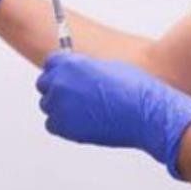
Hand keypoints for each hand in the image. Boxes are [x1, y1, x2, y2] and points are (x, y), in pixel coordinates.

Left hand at [36, 51, 190, 179]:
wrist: (146, 114)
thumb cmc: (135, 90)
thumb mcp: (107, 67)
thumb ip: (85, 68)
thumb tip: (77, 74)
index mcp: (72, 63)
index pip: (51, 62)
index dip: (59, 69)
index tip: (66, 75)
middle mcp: (61, 82)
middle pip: (44, 83)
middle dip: (56, 87)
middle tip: (74, 95)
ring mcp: (60, 105)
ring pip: (48, 105)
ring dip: (60, 106)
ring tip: (84, 110)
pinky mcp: (64, 127)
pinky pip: (53, 124)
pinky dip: (63, 124)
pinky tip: (82, 122)